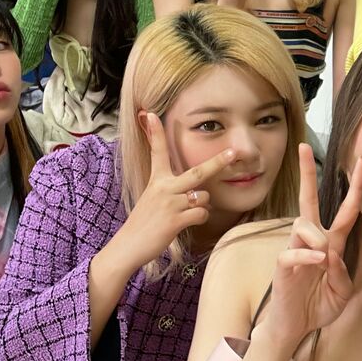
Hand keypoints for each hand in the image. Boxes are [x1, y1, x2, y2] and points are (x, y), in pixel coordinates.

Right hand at [107, 112, 236, 273]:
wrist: (128, 246)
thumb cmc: (144, 223)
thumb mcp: (152, 197)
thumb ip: (171, 188)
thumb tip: (199, 190)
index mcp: (157, 180)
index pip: (157, 152)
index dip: (155, 132)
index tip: (150, 114)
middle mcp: (164, 188)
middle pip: (198, 172)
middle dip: (218, 162)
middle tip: (233, 152)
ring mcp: (170, 204)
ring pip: (204, 197)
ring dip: (202, 205)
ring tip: (186, 213)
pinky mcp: (175, 220)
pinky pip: (201, 214)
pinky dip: (199, 218)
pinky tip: (186, 223)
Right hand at [259, 145, 361, 349]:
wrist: (294, 327)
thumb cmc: (317, 305)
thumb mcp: (341, 293)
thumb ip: (342, 274)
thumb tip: (333, 254)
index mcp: (332, 244)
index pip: (345, 211)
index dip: (354, 188)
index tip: (360, 163)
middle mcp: (313, 241)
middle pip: (309, 200)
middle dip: (307, 174)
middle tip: (303, 148)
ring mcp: (296, 251)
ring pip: (303, 225)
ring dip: (317, 236)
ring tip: (323, 256)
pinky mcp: (283, 266)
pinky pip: (293, 252)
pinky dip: (307, 254)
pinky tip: (316, 261)